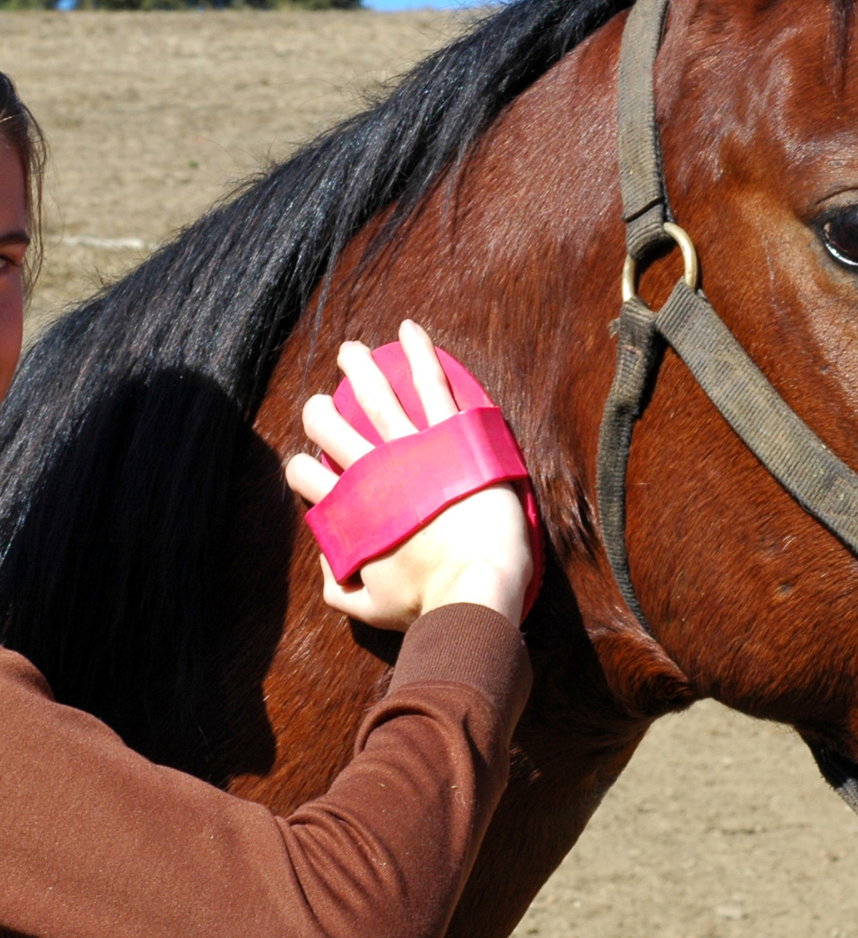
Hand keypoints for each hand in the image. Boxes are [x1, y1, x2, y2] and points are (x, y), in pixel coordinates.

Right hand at [285, 319, 532, 628]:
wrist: (477, 586)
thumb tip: (327, 564)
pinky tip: (409, 330)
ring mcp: (412, 448)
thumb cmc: (427, 601)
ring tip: (350, 351)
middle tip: (324, 404)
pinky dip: (418, 351)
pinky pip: (430, 381)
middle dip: (320, 410)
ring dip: (357, 366)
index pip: (305, 476)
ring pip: (375, 393)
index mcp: (349, 509)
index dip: (301, 468)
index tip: (310, 469)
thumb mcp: (369, 608)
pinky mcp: (451, 434)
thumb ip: (338, 587)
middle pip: (330, 426)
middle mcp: (373, 472)